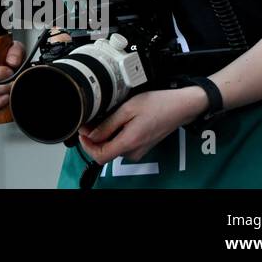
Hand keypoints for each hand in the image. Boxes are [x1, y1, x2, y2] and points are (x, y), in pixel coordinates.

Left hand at [76, 87, 204, 163]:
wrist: (180, 107)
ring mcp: (139, 151)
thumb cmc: (157, 104)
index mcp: (129, 142)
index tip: (81, 132)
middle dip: (95, 137)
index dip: (86, 146)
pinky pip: (123, 144)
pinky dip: (116, 135)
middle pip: (105, 151)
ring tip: (105, 116)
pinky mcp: (142, 147)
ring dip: (105, 135)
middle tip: (91, 119)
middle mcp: (134, 151)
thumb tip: (90, 135)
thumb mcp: (127, 109)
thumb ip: (107, 125)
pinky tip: (118, 120)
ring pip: (113, 147)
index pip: (100, 156)